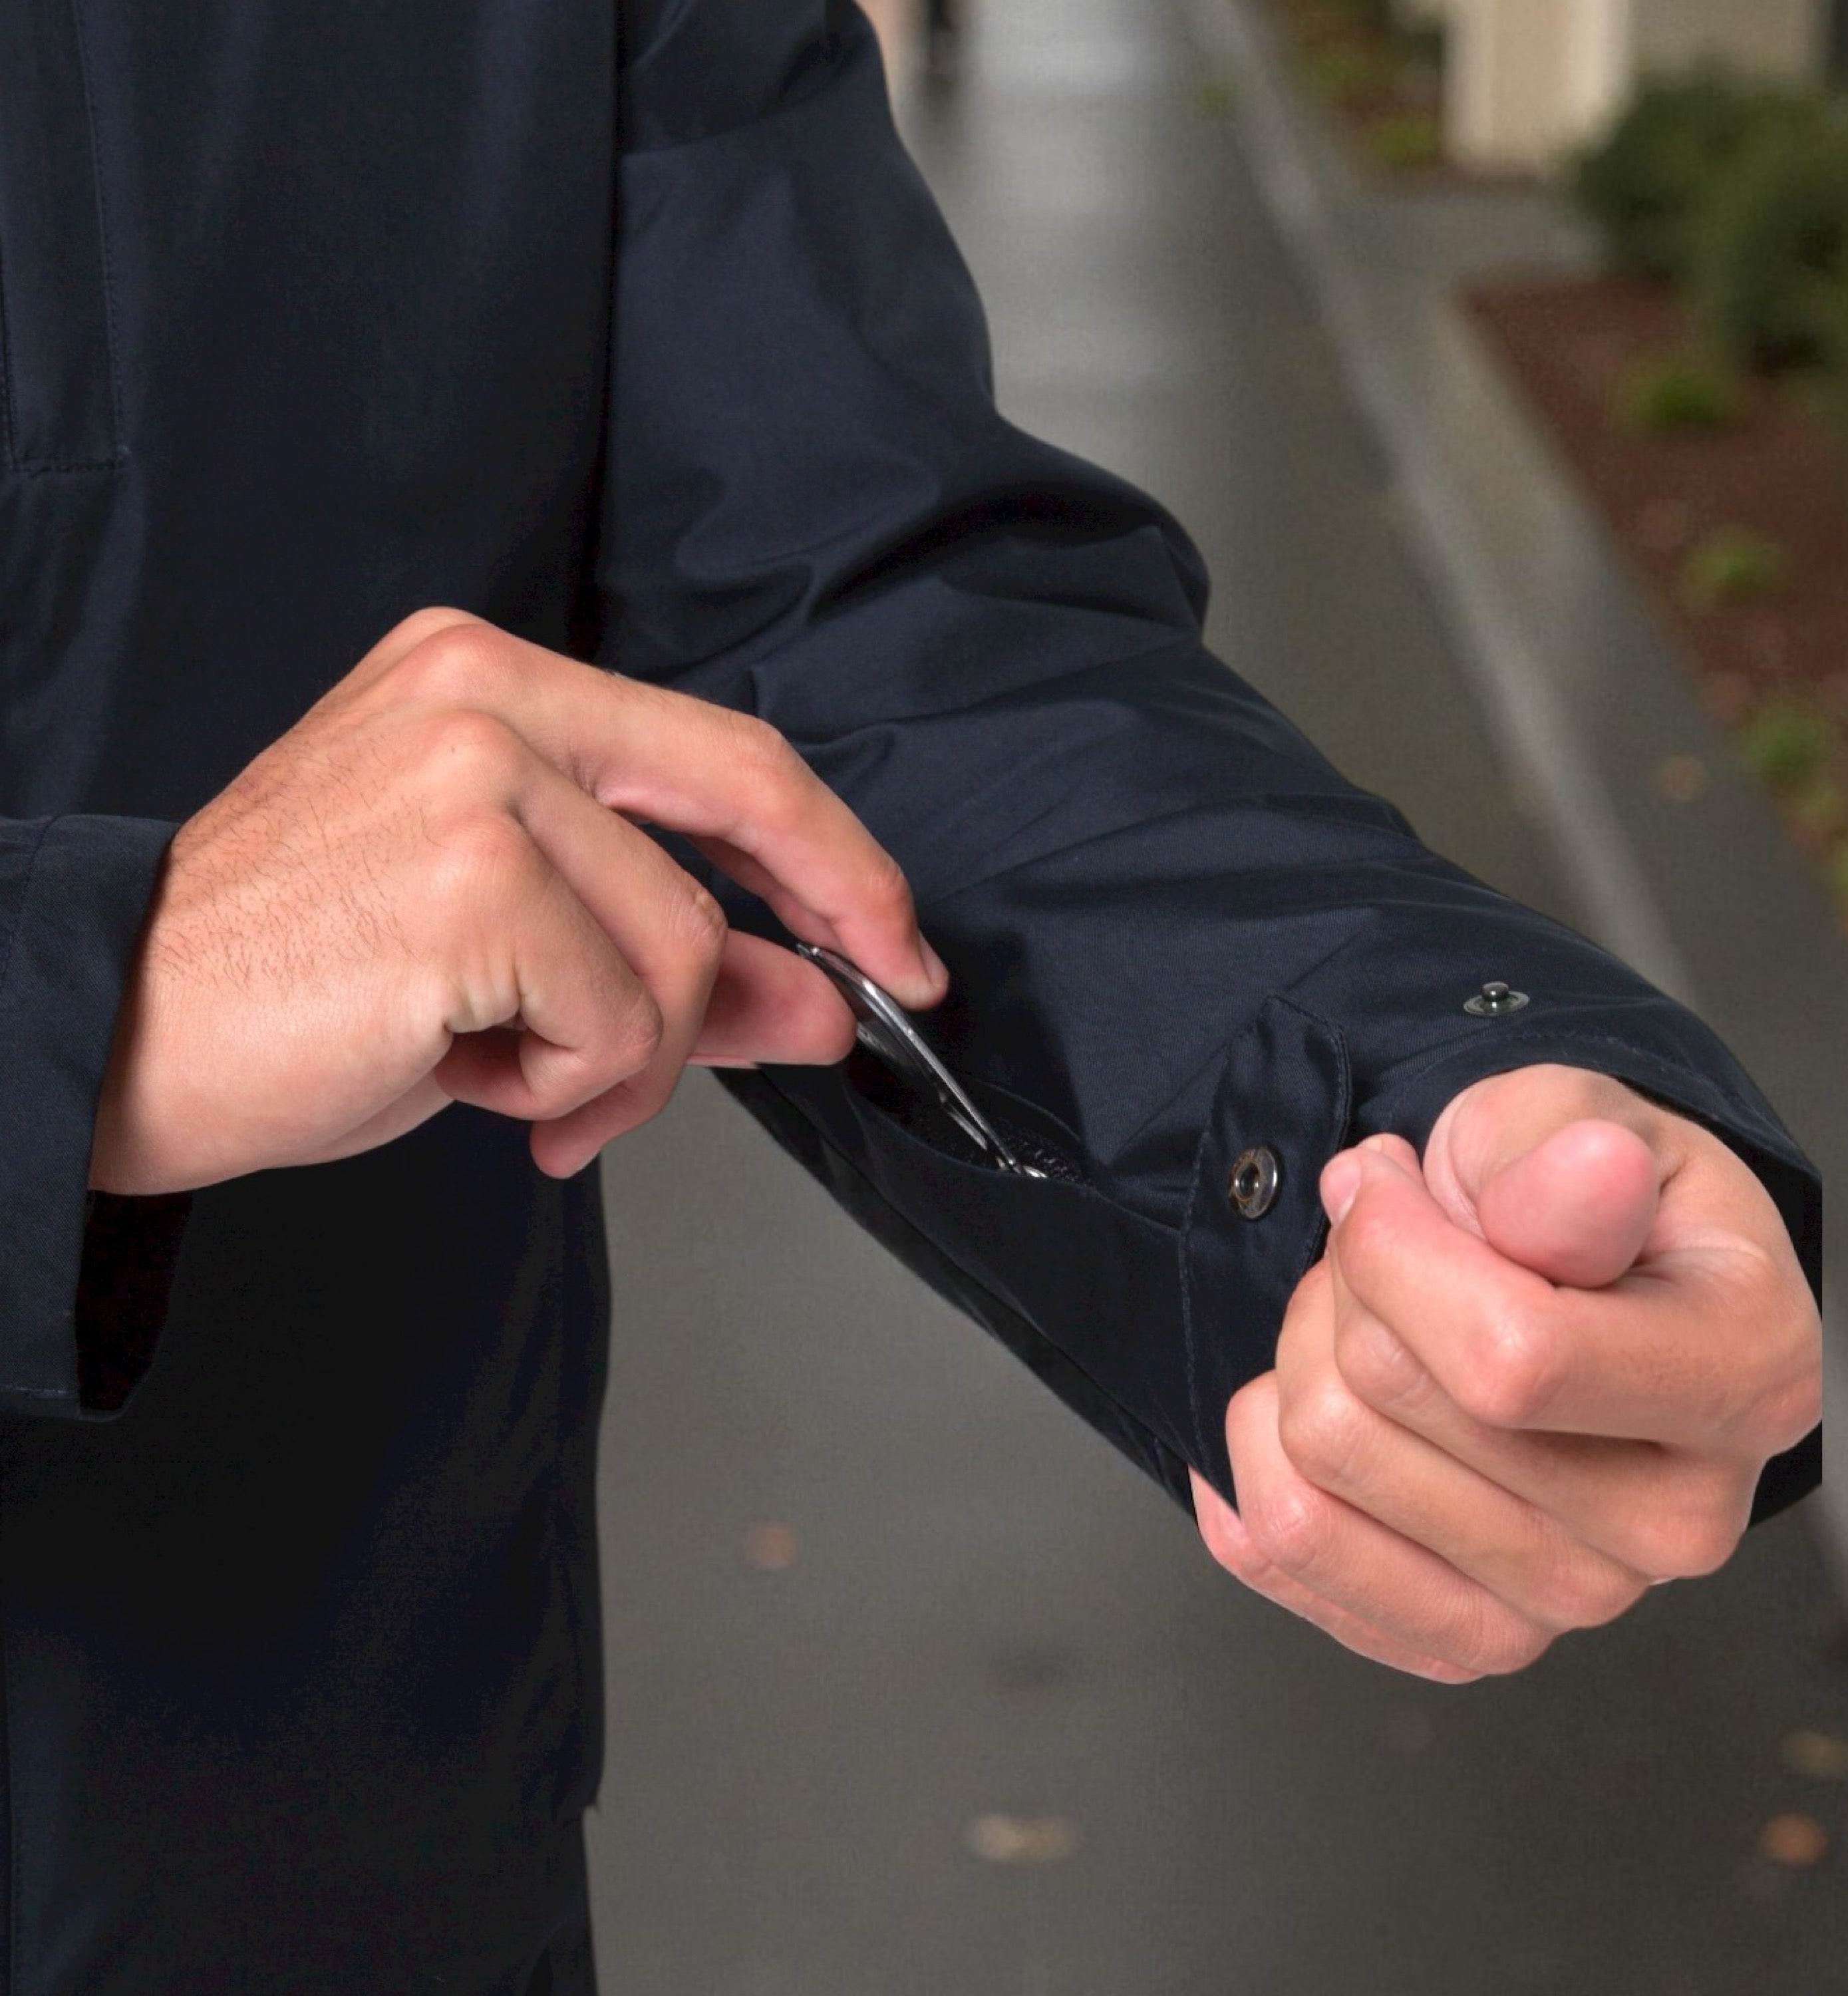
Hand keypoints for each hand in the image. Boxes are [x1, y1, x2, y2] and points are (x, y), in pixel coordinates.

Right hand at [91, 608, 944, 1193]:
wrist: (111, 1030)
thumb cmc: (299, 982)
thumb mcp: (515, 964)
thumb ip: (675, 962)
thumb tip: (823, 1001)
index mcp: (486, 677)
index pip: (718, 745)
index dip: (830, 844)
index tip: (886, 929)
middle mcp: (485, 698)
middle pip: (744, 798)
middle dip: (835, 913)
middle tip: (859, 1011)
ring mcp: (475, 781)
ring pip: (682, 943)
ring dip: (633, 1056)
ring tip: (529, 1084)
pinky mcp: (466, 883)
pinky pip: (616, 1018)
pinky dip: (575, 1084)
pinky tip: (482, 1084)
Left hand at [1189, 1064, 1820, 1680]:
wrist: (1577, 1286)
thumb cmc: (1581, 1196)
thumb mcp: (1575, 1118)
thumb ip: (1564, 1149)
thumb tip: (1591, 1170)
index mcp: (1743, 1381)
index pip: (1507, 1354)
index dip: (1393, 1244)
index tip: (1381, 1175)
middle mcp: (1679, 1525)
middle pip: (1390, 1395)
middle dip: (1347, 1280)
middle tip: (1387, 1239)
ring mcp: (1575, 1603)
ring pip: (1322, 1465)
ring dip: (1302, 1351)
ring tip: (1371, 1309)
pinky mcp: (1472, 1641)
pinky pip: (1287, 1548)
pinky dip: (1255, 1451)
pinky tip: (1302, 1392)